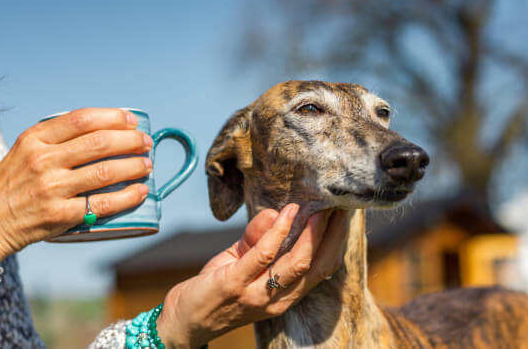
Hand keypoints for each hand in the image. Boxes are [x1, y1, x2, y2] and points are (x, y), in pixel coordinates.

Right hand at [0, 108, 152, 261]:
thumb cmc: (10, 184)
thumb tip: (105, 132)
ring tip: (148, 165)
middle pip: (99, 143)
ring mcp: (51, 188)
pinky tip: (141, 192)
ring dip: (134, 166)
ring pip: (105, 171)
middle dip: (131, 140)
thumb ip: (58, 140)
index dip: (113, 117)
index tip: (132, 120)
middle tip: (146, 143)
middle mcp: (43, 161)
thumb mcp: (25, 151)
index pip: (82, 119)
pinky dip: (127, 197)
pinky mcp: (58, 216)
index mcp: (35, 139)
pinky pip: (102, 204)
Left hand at [156, 204, 348, 348]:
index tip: (343, 215)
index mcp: (287, 295)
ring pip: (298, 263)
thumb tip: (280, 211)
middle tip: (339, 206)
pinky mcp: (236, 284)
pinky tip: (286, 212)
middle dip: (332, 235)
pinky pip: (263, 255)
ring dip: (312, 233)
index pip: (322, 268)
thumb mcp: (243, 260)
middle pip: (318, 266)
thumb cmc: (218, 288)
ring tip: (319, 209)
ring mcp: (258, 294)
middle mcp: (279, 299)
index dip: (337, 242)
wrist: (184, 320)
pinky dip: (278, 231)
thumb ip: (260, 238)